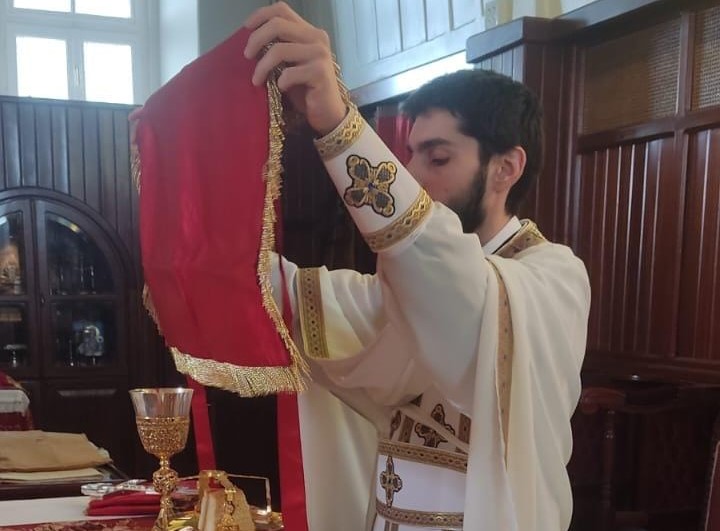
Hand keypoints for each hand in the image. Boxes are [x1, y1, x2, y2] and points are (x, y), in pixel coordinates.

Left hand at [244, 2, 346, 134]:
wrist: (327, 113)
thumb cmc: (305, 90)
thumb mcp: (289, 64)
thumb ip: (278, 48)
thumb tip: (251, 43)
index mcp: (308, 31)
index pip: (282, 9)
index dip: (261, 15)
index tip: (246, 28)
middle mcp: (317, 37)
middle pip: (278, 25)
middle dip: (256, 39)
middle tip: (247, 56)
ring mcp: (320, 54)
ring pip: (279, 50)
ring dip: (262, 66)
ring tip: (257, 80)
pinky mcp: (320, 72)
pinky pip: (289, 73)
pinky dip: (280, 82)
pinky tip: (281, 89)